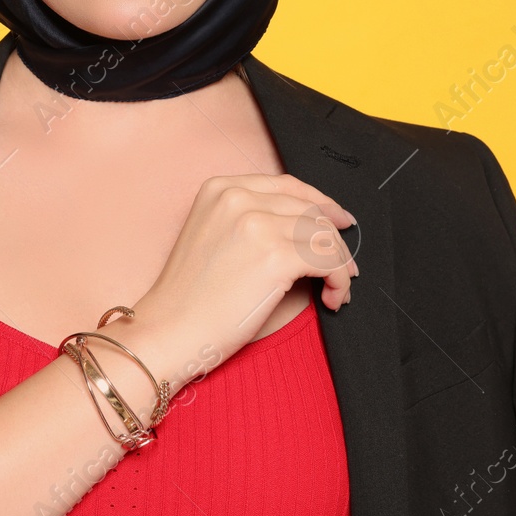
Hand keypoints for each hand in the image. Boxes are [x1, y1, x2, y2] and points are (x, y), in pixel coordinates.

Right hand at [119, 173, 358, 395]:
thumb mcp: (212, 236)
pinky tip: (332, 298)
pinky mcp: (275, 255)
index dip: (319, 203)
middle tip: (346, 264)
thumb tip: (306, 227)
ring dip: (339, 263)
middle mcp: (238, 197)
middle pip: (310, 209)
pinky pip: (328, 261)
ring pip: (323, 234)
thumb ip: (249, 220)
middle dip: (334, 237)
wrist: (169, 330)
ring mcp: (257, 224)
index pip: (287, 185)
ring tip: (337, 288)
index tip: (338, 220)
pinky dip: (338, 280)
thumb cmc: (189, 297)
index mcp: (220, 188)